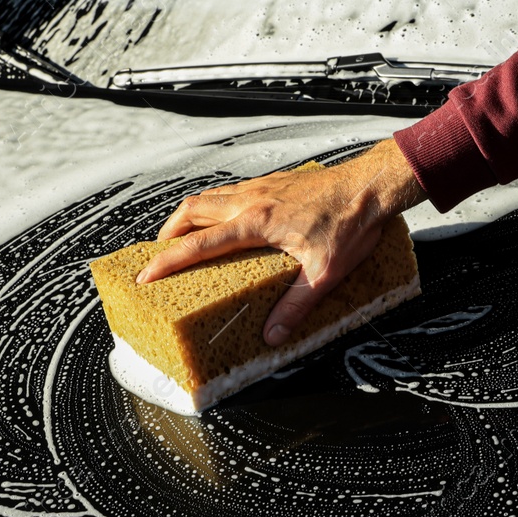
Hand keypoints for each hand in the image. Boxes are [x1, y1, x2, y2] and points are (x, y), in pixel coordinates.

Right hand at [135, 138, 427, 345]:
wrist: (370, 187)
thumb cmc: (351, 223)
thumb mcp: (325, 274)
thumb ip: (295, 305)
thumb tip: (272, 333)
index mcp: (257, 223)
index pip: (199, 243)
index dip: (168, 261)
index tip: (147, 275)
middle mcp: (251, 200)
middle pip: (191, 211)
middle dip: (168, 234)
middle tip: (159, 256)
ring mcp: (261, 188)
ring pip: (209, 197)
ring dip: (189, 217)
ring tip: (183, 238)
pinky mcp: (273, 183)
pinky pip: (230, 191)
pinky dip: (215, 206)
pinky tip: (225, 220)